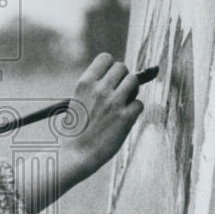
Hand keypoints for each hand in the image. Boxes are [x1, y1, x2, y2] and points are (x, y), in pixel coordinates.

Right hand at [15, 53, 144, 213]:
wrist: (74, 155)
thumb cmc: (75, 131)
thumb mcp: (77, 102)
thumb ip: (95, 90)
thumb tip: (119, 80)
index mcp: (84, 83)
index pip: (106, 58)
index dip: (110, 67)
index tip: (109, 78)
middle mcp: (100, 89)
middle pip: (122, 67)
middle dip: (123, 78)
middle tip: (118, 92)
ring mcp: (114, 103)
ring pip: (134, 82)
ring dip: (132, 91)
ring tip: (124, 104)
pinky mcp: (125, 118)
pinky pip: (139, 104)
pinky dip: (135, 110)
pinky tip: (124, 119)